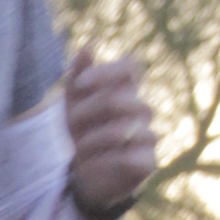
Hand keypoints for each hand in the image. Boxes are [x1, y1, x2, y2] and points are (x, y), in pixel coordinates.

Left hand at [62, 48, 155, 219]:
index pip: (130, 67)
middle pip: (118, 99)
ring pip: (123, 130)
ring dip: (93, 139)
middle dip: (87, 111)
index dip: (105, 72)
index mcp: (126, 91)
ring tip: (78, 149)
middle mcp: (141, 110)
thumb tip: (88, 46)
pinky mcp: (149, 162)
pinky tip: (91, 163)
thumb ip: (77, 75)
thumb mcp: (72, 104)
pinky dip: (105, 160)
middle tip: (71, 125)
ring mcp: (148, 135)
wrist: (87, 173)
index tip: (79, 84)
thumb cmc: (83, 132)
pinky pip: (130, 157)